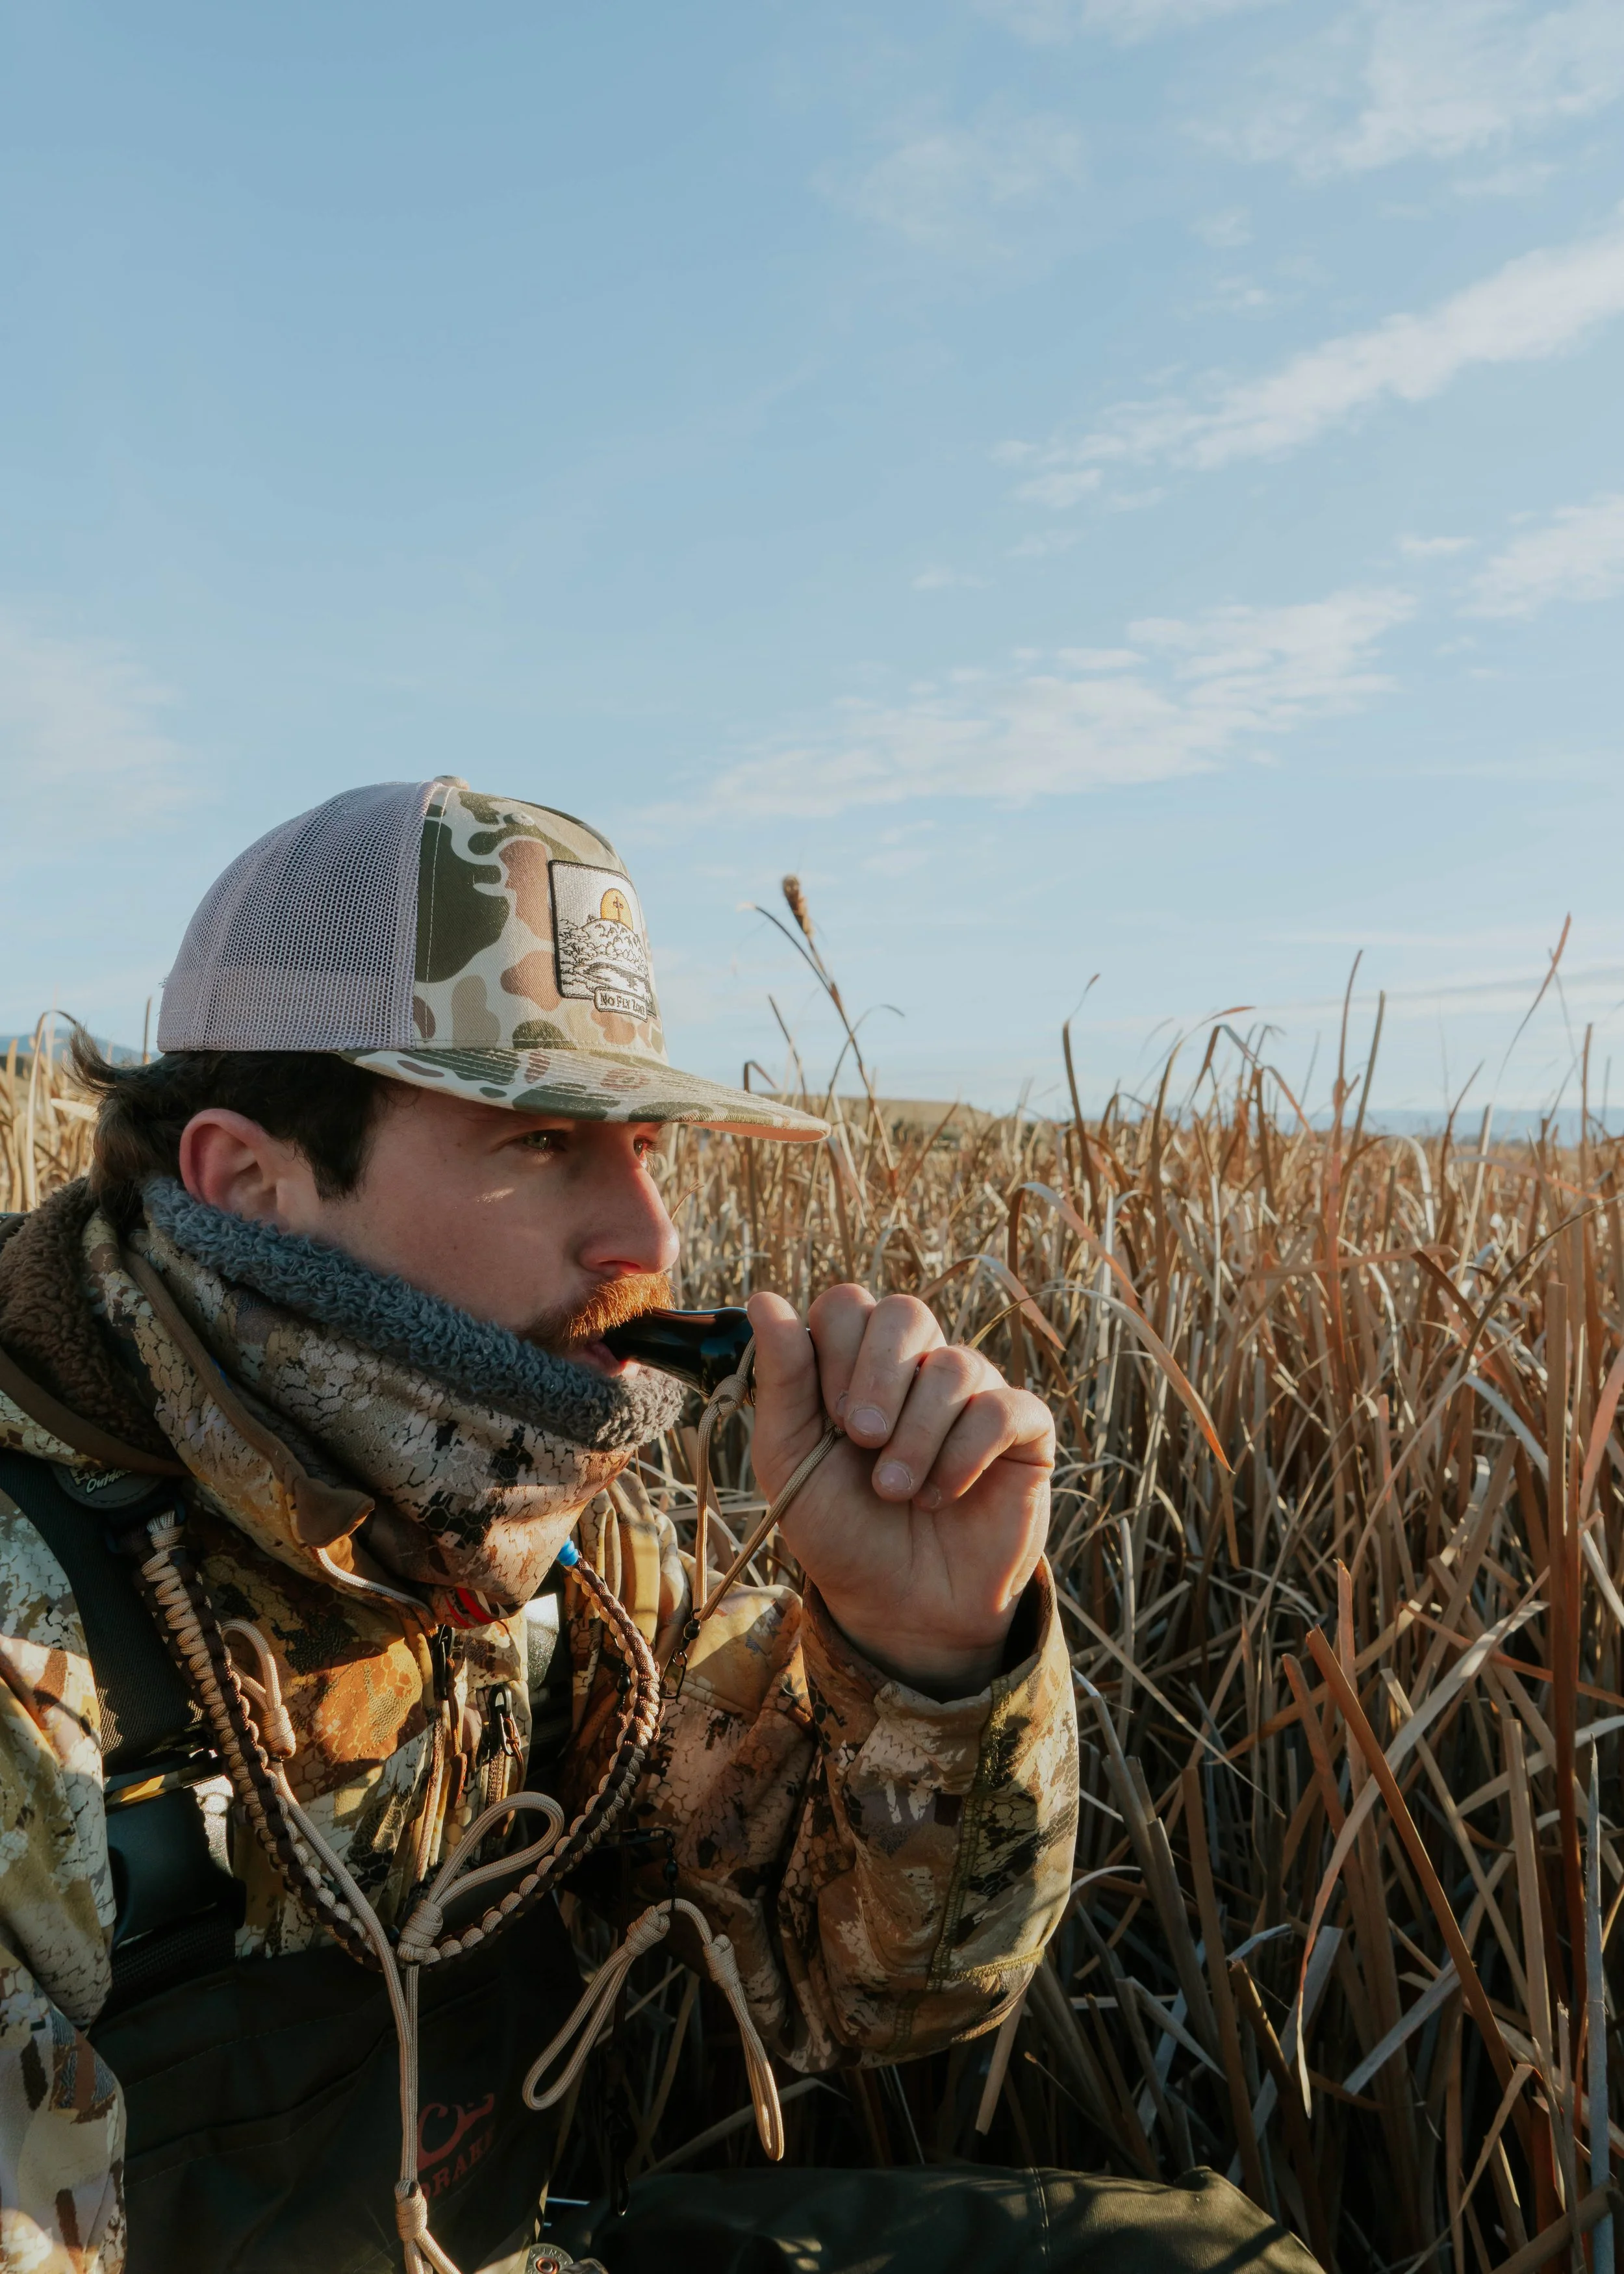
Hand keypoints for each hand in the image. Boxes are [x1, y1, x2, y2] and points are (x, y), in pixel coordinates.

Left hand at [745, 1287, 1053, 1694]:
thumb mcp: (790, 1459)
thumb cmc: (840, 1529)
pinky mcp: (1022, 1429)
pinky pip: (1004, 1408)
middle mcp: (916, 1366)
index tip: (830, 1418)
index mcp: (854, 1364)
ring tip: (896, 1492)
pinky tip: (943, 1494)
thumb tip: (763, 1298)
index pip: (848, 1305)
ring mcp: (972, 1393)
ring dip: (917, 1435)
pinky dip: (967, 1454)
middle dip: (879, 1375)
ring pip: (955, 1365)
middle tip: (861, 1438)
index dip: (837, 1351)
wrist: (900, 1606)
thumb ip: (780, 1380)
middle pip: (906, 1312)